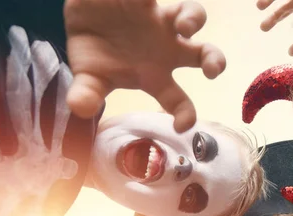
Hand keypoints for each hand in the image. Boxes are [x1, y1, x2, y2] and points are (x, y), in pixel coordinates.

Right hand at [64, 0, 225, 131]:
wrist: (81, 15)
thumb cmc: (95, 51)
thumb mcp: (88, 76)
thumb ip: (87, 93)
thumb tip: (79, 108)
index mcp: (154, 75)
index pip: (177, 100)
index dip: (185, 113)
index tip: (184, 125)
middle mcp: (167, 48)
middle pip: (204, 55)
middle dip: (213, 62)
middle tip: (210, 70)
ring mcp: (162, 20)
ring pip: (191, 15)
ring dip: (191, 19)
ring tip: (182, 25)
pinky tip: (144, 0)